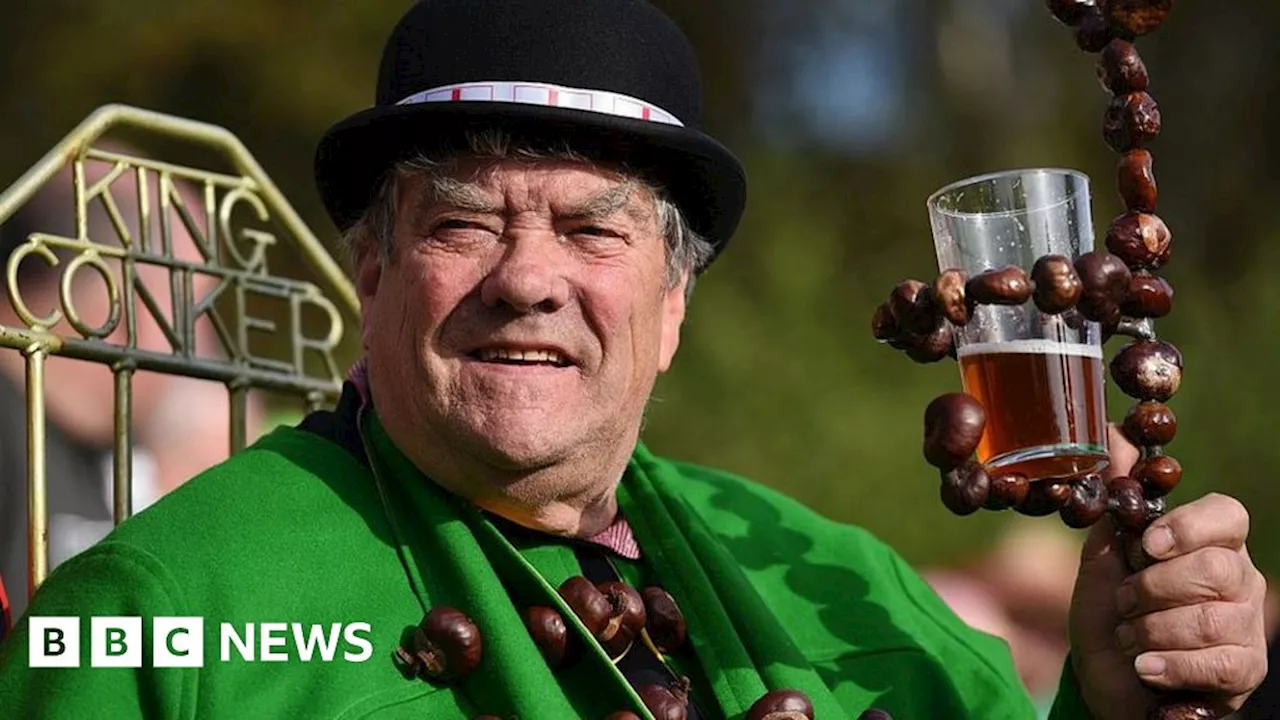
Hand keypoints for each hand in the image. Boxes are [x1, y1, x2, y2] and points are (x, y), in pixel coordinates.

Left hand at [1068, 427, 1267, 718]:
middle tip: (1125, 603)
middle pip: (1214, 570)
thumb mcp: (1103, 555)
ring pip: (1212, 619)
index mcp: (1208, 543)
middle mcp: (1238, 579)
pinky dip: (1170, 665)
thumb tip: (1112, 430)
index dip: (1188, 527)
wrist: (1108, 680)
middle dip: (1153, 589)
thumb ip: (1114, 499)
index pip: (1227, 515)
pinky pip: (1219, 663)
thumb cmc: (1111, 615)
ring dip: (1153, 631)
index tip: (1147, 544)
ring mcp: (1247, 626)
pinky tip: (1146, 668)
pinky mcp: (1244, 671)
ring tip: (1130, 639)